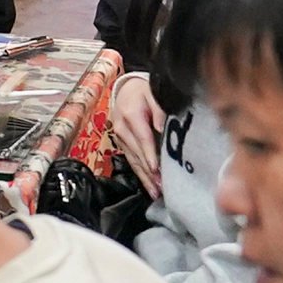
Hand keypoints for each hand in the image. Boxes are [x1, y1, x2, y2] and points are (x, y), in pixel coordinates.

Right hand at [108, 72, 167, 187]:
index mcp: (131, 115)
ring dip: (145, 177)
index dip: (149, 155)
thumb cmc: (144, 91)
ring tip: (156, 192)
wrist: (126, 90)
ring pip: (133, 161)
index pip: (143, 138)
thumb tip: (162, 127)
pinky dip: (141, 174)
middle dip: (149, 172)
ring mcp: (120, 138)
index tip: (156, 169)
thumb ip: (159, 108)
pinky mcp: (122, 144)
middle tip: (161, 187)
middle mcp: (122, 129)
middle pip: (137, 154)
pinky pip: (132, 161)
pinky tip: (149, 185)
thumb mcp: (153, 93)